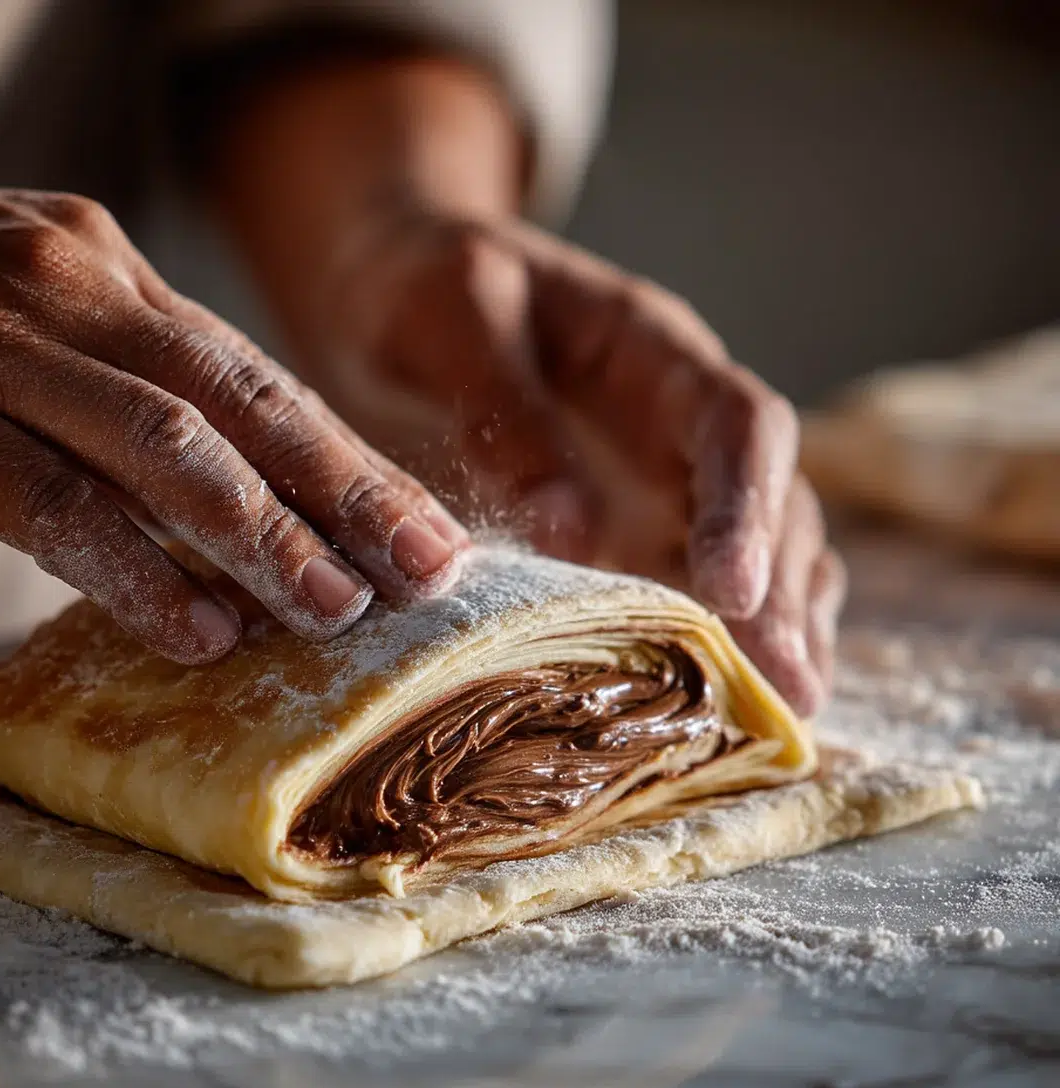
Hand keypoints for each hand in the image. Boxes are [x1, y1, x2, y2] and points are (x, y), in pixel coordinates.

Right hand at [0, 183, 467, 662]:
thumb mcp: (47, 321)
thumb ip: (143, 394)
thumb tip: (256, 508)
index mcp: (117, 275)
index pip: (263, 380)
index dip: (354, 463)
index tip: (430, 533)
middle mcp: (74, 294)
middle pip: (244, 403)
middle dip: (349, 492)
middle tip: (425, 571)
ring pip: (163, 446)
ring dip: (261, 535)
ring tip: (336, 608)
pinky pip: (49, 503)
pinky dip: (132, 570)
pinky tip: (198, 628)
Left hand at [310, 212, 844, 714]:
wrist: (390, 288)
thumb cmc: (419, 289)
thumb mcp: (449, 321)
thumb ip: (506, 413)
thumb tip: (572, 533)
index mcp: (651, 350)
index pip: (735, 423)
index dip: (744, 505)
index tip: (731, 592)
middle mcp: (677, 421)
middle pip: (770, 499)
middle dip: (782, 592)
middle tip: (785, 687)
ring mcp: (661, 479)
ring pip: (755, 548)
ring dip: (776, 626)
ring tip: (786, 710)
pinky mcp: (629, 529)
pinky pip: (693, 584)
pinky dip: (721, 639)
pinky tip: (730, 701)